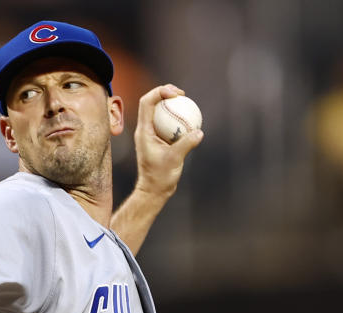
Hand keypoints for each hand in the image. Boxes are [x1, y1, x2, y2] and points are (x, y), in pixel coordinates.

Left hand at [132, 84, 203, 200]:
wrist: (154, 190)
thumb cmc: (160, 177)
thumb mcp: (174, 159)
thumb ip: (186, 144)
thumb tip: (199, 132)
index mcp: (144, 131)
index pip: (147, 103)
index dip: (159, 92)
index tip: (175, 94)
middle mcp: (145, 129)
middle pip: (152, 102)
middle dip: (165, 92)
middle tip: (182, 94)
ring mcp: (151, 134)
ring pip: (159, 111)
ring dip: (171, 103)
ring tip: (185, 100)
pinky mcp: (159, 139)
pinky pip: (167, 122)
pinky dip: (177, 117)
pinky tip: (190, 118)